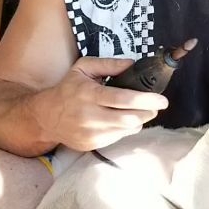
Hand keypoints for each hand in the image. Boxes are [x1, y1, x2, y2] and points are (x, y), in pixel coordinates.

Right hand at [34, 57, 167, 151]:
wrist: (45, 117)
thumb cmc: (67, 89)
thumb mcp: (84, 68)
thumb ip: (109, 64)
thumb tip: (133, 64)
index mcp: (89, 94)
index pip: (123, 99)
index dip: (146, 100)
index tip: (162, 100)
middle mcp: (90, 115)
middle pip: (129, 118)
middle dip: (148, 112)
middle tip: (156, 106)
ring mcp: (90, 133)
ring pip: (126, 130)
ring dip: (139, 121)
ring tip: (139, 112)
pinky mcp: (91, 145)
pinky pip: (118, 138)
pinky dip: (126, 129)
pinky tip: (122, 120)